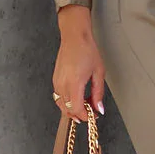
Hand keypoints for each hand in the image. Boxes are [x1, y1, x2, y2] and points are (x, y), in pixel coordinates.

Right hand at [52, 5, 104, 122]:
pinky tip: (76, 97)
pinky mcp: (55, 79)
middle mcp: (63, 84)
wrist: (75, 37)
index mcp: (75, 83)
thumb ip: (98, 93)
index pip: (76, 108)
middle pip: (67, 109)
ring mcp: (57, 82)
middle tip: (90, 112)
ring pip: (61, 105)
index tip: (92, 116)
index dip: (84, 116)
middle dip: (79, 114)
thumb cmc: (87, 51)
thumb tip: (99, 108)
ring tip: (84, 105)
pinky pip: (58, 96)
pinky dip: (66, 101)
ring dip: (72, 109)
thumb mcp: (99, 72)